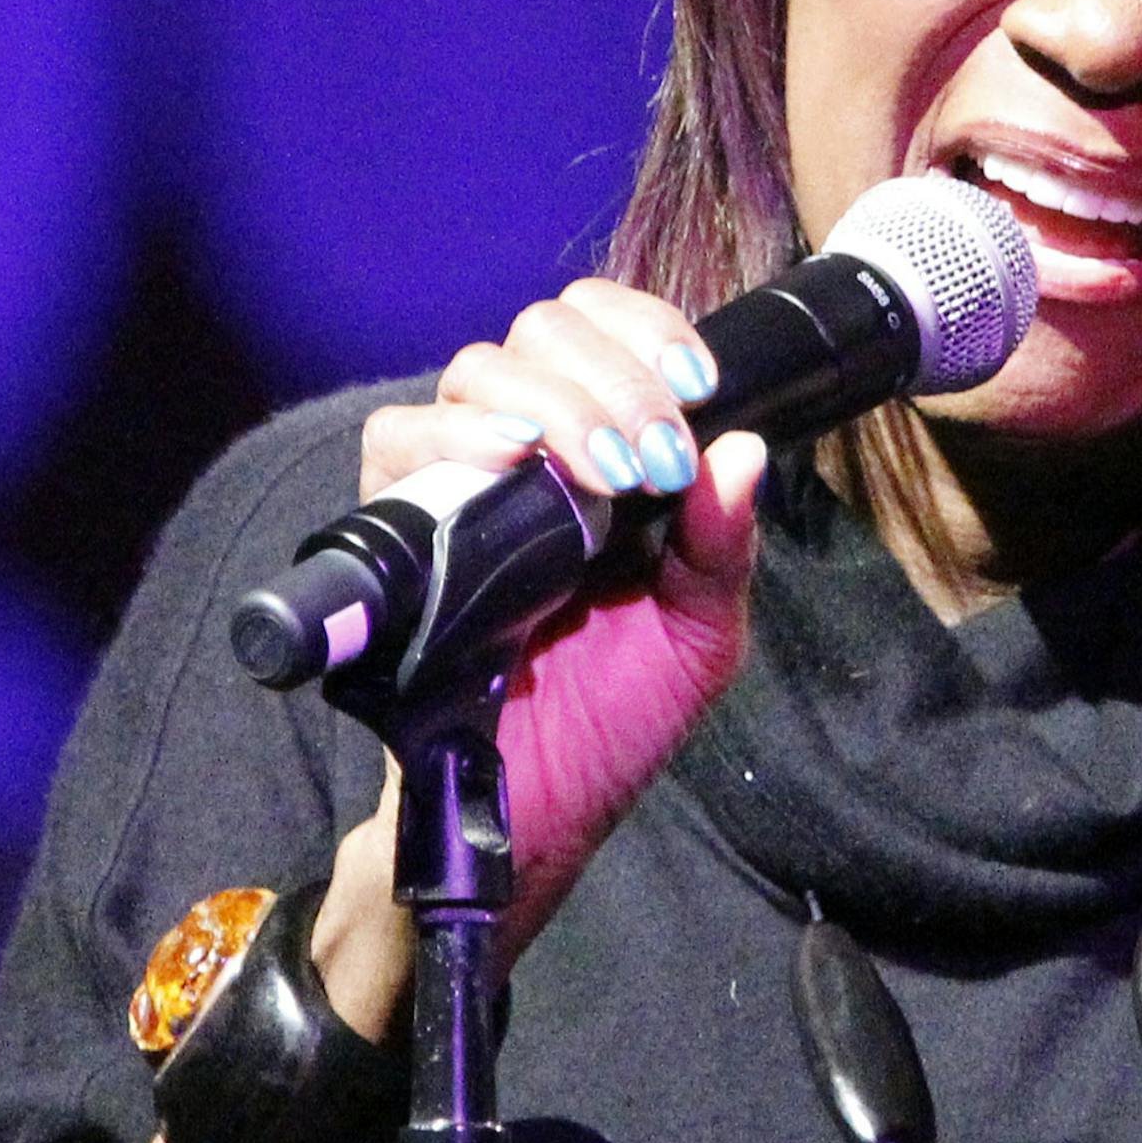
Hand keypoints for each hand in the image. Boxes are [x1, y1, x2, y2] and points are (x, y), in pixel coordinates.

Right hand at [356, 278, 767, 960]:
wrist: (533, 816)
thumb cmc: (615, 723)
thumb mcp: (699, 636)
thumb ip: (721, 547)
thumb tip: (744, 451)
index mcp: (602, 452)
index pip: (602, 326)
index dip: (646, 330)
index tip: (696, 386)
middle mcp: (526, 450)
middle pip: (541, 332)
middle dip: (613, 378)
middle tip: (654, 458)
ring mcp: (456, 482)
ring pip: (478, 371)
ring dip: (556, 403)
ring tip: (604, 474)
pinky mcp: (397, 527)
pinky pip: (397, 439)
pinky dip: (455, 433)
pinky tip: (510, 458)